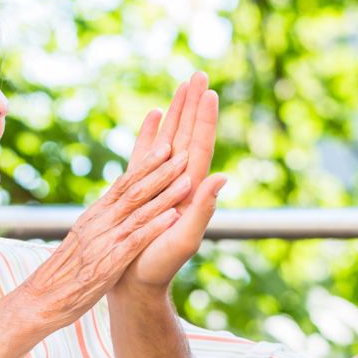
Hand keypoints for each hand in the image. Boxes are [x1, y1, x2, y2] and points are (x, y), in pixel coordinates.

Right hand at [21, 140, 191, 328]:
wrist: (45, 297)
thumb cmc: (66, 270)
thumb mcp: (84, 236)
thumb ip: (101, 220)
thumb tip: (116, 204)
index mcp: (96, 214)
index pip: (123, 182)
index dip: (146, 164)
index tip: (165, 147)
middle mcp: (101, 222)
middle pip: (134, 191)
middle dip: (161, 171)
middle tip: (184, 154)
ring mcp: (106, 240)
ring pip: (139, 212)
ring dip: (165, 195)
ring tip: (188, 181)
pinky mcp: (110, 262)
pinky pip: (136, 240)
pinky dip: (155, 227)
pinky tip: (174, 218)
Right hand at [120, 72, 225, 289]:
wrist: (135, 283)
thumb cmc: (160, 267)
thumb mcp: (185, 239)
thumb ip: (203, 209)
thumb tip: (222, 176)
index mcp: (190, 191)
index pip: (201, 147)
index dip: (205, 120)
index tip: (210, 92)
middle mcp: (178, 182)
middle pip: (188, 135)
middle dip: (193, 105)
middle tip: (199, 73)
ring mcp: (160, 183)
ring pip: (170, 139)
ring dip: (176, 113)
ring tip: (181, 86)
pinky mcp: (142, 188)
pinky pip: (147, 152)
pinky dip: (151, 132)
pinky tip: (154, 115)